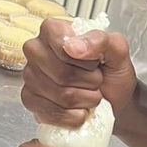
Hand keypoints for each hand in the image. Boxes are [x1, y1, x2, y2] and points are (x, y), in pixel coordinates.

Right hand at [21, 21, 137, 126]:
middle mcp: (36, 49)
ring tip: (89, 93)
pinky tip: (80, 109)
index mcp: (53, 29)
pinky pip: (53, 113)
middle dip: (89, 82)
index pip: (64, 47)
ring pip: (62, 96)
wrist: (114, 99)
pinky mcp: (30, 100)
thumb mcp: (116, 50)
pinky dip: (74, 116)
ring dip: (85, 100)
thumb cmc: (111, 71)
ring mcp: (30, 76)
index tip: (95, 62)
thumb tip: (73, 47)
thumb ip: (100, 40)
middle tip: (96, 80)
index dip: (87, 61)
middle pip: (63, 74)